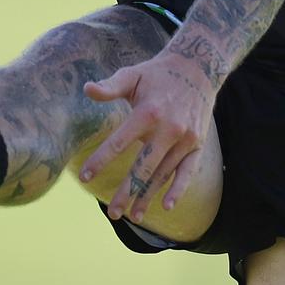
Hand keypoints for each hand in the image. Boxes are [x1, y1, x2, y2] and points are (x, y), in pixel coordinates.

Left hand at [80, 53, 214, 224]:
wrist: (198, 67)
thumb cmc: (157, 74)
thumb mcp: (132, 75)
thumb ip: (110, 86)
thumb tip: (86, 89)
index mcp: (147, 112)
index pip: (119, 142)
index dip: (101, 160)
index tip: (85, 177)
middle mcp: (167, 128)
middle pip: (143, 167)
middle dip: (126, 192)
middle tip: (112, 214)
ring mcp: (184, 138)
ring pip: (163, 173)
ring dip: (148, 196)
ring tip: (134, 216)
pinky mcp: (197, 144)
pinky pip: (188, 171)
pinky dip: (178, 189)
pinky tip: (167, 206)